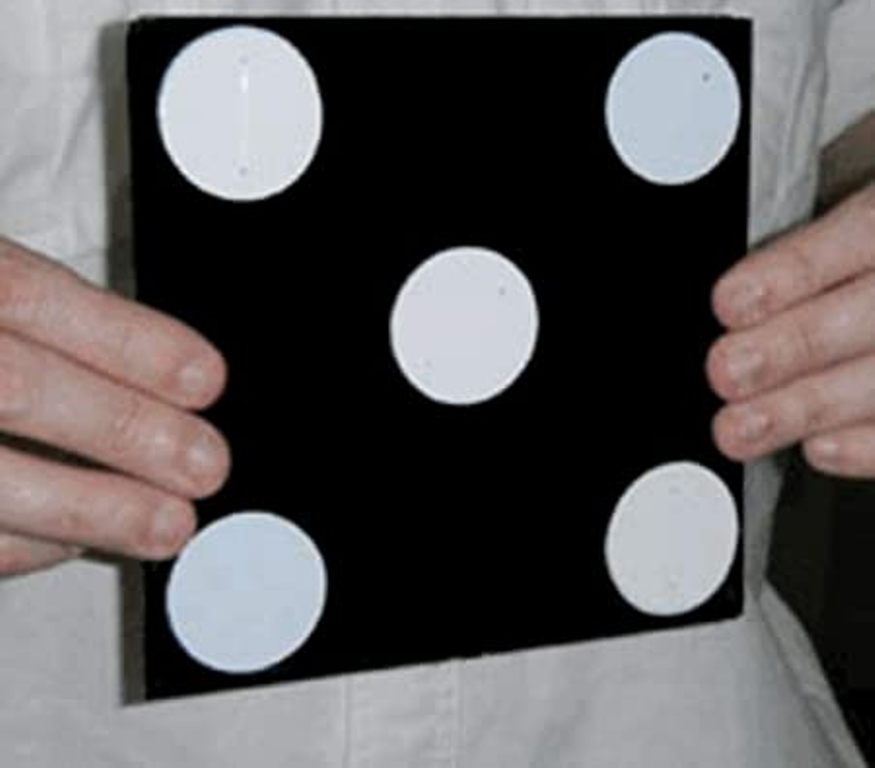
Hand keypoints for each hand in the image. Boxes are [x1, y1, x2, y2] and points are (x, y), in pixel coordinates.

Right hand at [0, 237, 230, 576]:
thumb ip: (40, 320)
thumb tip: (161, 379)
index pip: (30, 296)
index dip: (127, 342)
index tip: (205, 380)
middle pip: (13, 387)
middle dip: (123, 431)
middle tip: (205, 465)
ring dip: (88, 507)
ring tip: (168, 525)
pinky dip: (18, 546)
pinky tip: (72, 543)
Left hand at [706, 183, 874, 478]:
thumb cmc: (866, 266)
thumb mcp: (857, 230)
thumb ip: (808, 257)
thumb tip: (731, 301)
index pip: (857, 235)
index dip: (789, 274)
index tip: (729, 303)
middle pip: (867, 316)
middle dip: (789, 347)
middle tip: (726, 371)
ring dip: (807, 407)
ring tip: (741, 426)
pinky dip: (868, 445)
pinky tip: (819, 448)